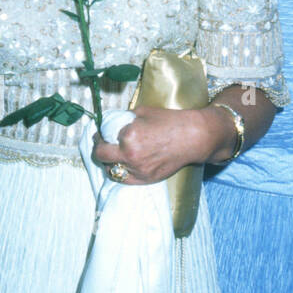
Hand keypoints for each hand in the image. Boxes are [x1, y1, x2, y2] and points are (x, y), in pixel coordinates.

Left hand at [92, 105, 213, 184]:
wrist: (192, 137)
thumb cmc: (169, 121)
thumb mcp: (142, 112)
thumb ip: (124, 119)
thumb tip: (110, 122)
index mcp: (128, 136)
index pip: (102, 139)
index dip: (99, 136)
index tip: (100, 134)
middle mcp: (130, 155)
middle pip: (100, 156)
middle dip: (100, 148)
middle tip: (103, 144)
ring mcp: (138, 169)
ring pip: (110, 169)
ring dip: (109, 161)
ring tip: (114, 154)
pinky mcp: (145, 179)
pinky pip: (123, 179)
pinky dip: (120, 172)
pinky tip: (123, 164)